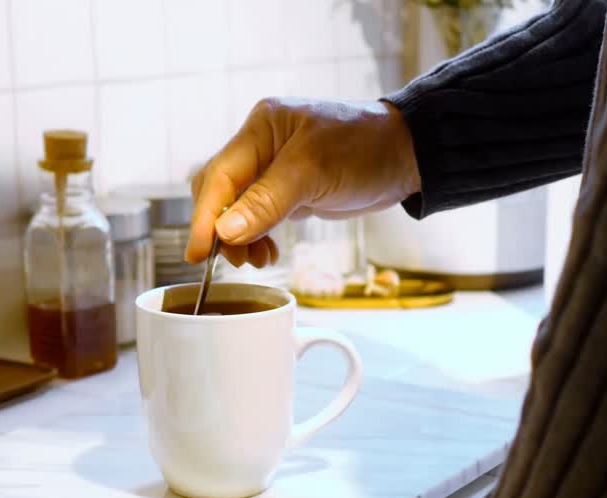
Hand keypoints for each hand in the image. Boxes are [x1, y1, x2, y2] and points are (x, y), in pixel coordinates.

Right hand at [186, 98, 419, 266]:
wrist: (407, 155)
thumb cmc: (366, 149)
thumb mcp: (315, 172)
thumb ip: (267, 201)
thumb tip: (224, 231)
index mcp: (262, 127)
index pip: (219, 176)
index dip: (205, 218)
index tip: (199, 254)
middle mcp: (262, 145)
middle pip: (220, 193)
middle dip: (221, 230)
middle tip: (236, 261)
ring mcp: (274, 168)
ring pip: (237, 208)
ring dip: (239, 238)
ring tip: (256, 260)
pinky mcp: (289, 189)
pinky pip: (257, 216)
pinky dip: (256, 237)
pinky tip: (267, 252)